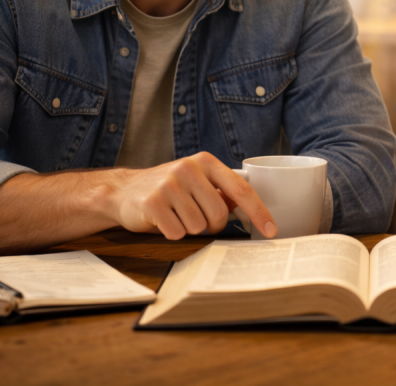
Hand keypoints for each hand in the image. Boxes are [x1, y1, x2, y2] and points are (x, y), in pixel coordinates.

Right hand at [108, 151, 276, 239]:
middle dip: (211, 225)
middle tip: (195, 218)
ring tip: (175, 215)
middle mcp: (188, 168)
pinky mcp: (152, 202)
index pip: (241, 189)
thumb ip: (221, 192)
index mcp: (205, 162)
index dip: (259, 212)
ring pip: (198, 226)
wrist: (123, 191)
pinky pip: (177, 232)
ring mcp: (169, 184)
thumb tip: (246, 207)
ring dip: (189, 228)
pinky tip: (161, 220)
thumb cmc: (167, 189)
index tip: (272, 230)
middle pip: (219, 214)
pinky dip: (172, 233)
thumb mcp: (196, 182)